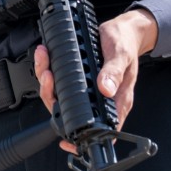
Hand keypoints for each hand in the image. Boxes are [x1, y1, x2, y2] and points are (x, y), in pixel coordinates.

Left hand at [33, 8, 158, 152]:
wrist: (125, 30)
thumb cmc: (126, 44)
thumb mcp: (121, 55)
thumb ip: (113, 72)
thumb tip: (106, 89)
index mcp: (117, 101)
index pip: (100, 130)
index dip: (81, 138)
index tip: (65, 140)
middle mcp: (101, 99)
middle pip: (71, 111)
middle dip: (53, 96)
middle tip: (48, 77)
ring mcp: (90, 89)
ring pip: (62, 95)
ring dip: (48, 82)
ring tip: (45, 64)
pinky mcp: (81, 77)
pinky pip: (61, 81)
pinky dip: (50, 70)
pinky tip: (47, 57)